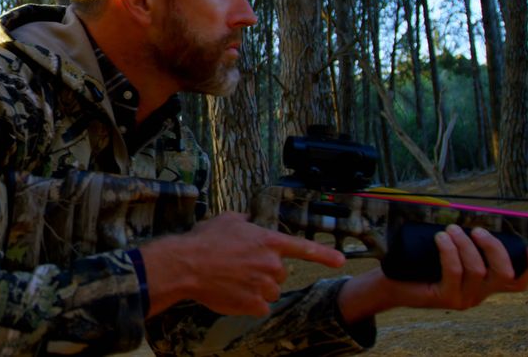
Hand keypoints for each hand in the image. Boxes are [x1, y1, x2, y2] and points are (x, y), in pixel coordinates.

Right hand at [139, 212, 344, 317]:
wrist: (187, 265)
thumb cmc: (204, 241)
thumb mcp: (227, 220)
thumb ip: (246, 221)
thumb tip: (249, 221)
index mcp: (269, 241)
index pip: (304, 248)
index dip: (324, 254)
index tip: (340, 260)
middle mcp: (271, 264)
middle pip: (281, 273)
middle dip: (266, 271)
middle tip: (242, 266)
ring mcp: (264, 286)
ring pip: (270, 291)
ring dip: (257, 287)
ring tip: (234, 279)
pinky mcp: (253, 305)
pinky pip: (259, 307)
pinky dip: (248, 302)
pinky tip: (232, 292)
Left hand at [339, 224, 527, 322]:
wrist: (389, 283)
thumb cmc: (417, 264)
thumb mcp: (444, 252)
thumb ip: (461, 242)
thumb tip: (466, 214)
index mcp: (484, 285)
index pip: (517, 283)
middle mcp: (478, 295)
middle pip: (504, 273)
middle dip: (493, 247)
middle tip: (476, 229)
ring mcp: (463, 299)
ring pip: (478, 270)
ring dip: (465, 244)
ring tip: (450, 229)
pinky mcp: (445, 298)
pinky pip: (455, 272)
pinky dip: (449, 251)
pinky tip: (440, 238)